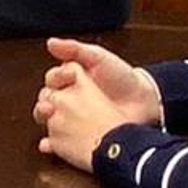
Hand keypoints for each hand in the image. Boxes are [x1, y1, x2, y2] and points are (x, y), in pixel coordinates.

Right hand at [33, 36, 157, 171]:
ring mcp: (73, 117)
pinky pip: (60, 142)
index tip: (69, 76)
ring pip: (49, 118)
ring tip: (48, 117)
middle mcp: (68, 97)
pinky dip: (51, 145)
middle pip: (46, 99)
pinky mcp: (79, 135)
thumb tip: (51, 42)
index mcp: (70, 78)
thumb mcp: (99, 57)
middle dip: (44, 101)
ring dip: (43, 118)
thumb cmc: (122, 77)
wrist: (144, 101)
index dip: (56, 77)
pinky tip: (47, 144)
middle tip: (50, 104)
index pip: (52, 78)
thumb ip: (76, 49)